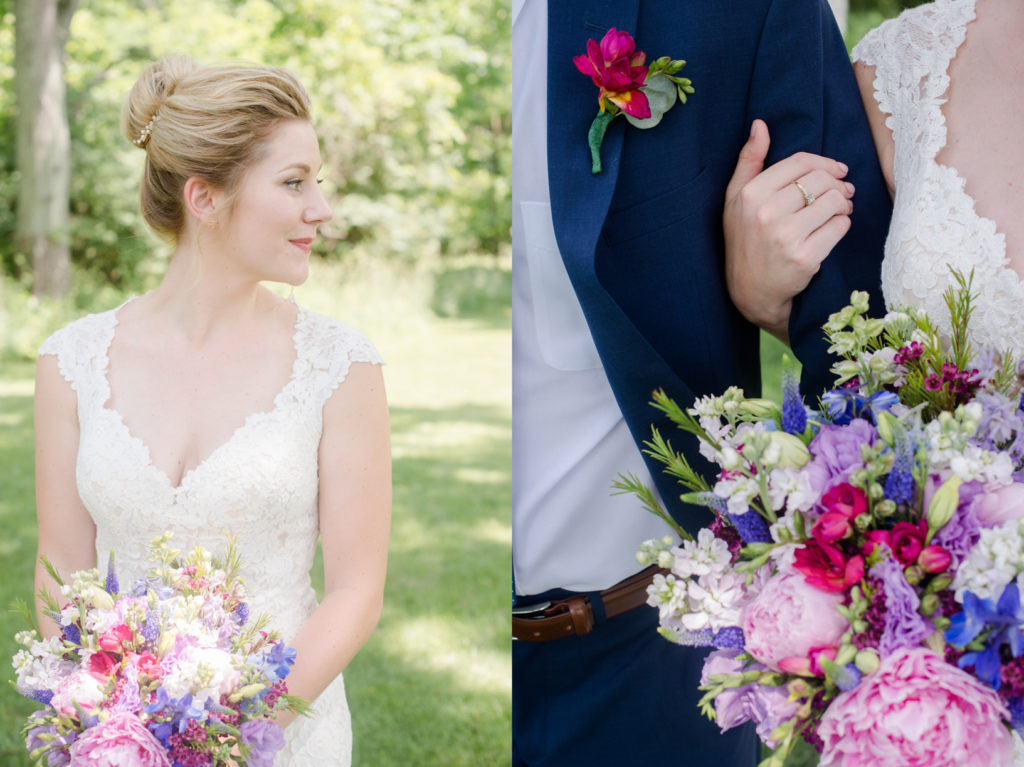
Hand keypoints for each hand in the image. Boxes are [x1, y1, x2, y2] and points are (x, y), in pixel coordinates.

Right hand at [723, 119, 854, 343]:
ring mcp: (785, 236)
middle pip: (822, 180)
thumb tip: (760, 125)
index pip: (800, 162)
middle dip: (837, 184)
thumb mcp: (735, 200)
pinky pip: (840, 227)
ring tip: (839, 211)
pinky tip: (834, 229)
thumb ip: (748, 161)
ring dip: (843, 205)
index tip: (837, 170)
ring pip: (835, 201)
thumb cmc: (744, 241)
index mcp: (750, 193)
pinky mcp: (805, 257)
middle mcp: (766, 212)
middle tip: (841, 193)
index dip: (825, 163)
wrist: (750, 292)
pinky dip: (843, 226)